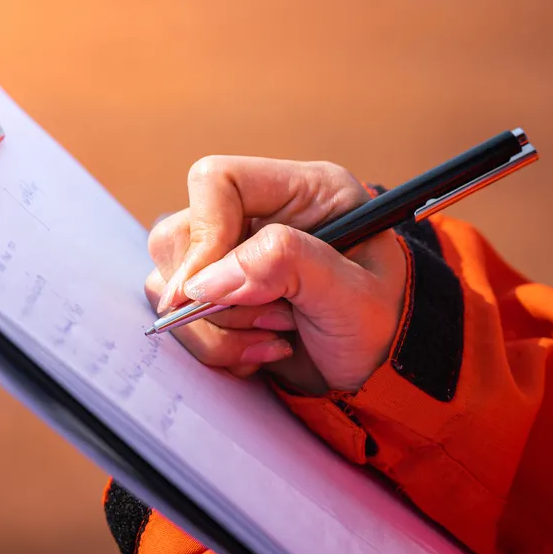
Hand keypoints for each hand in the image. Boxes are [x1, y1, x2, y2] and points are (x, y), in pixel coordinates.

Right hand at [145, 156, 406, 392]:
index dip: (205, 233)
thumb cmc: (382, 325)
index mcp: (303, 190)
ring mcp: (235, 257)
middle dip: (219, 295)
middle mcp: (262, 215)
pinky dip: (218, 346)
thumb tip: (206, 279)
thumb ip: (286, 266)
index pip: (217, 181)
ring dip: (219, 326)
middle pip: (180, 235)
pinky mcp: (221, 296)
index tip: (210, 289)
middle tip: (276, 320)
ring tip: (278, 338)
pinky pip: (181, 318)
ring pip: (170, 282)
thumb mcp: (351, 294)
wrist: (382, 372)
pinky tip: (263, 352)